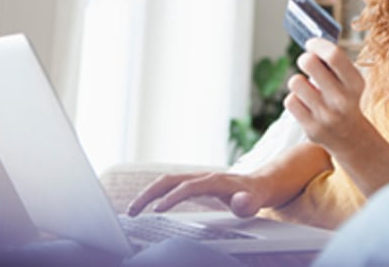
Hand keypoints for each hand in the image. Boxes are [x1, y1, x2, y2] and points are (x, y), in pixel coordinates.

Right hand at [126, 171, 265, 217]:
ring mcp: (195, 179)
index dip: (173, 197)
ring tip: (131, 211)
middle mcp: (202, 177)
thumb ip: (248, 203)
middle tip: (132, 211)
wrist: (256, 184)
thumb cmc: (254, 195)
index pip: (189, 187)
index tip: (158, 210)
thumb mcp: (256, 201)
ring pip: (166, 182)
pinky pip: (168, 187)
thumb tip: (242, 203)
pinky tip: (144, 206)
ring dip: (147, 194)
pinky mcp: (191, 184)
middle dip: (149, 193)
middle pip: (170, 180)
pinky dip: (154, 194)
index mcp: (215, 181)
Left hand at [284, 38, 371, 156]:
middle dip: (305, 59)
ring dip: (299, 81)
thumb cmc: (345, 97)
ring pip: (295, 81)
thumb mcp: (349, 80)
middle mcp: (342, 100)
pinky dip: (295, 99)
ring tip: (308, 88)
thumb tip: (310, 44)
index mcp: (355, 83)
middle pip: (308, 62)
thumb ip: (334, 63)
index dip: (318, 45)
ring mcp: (326, 116)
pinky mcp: (311, 128)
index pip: (333, 55)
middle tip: (308, 63)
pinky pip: (290, 100)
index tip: (311, 44)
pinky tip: (306, 104)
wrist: (350, 137)